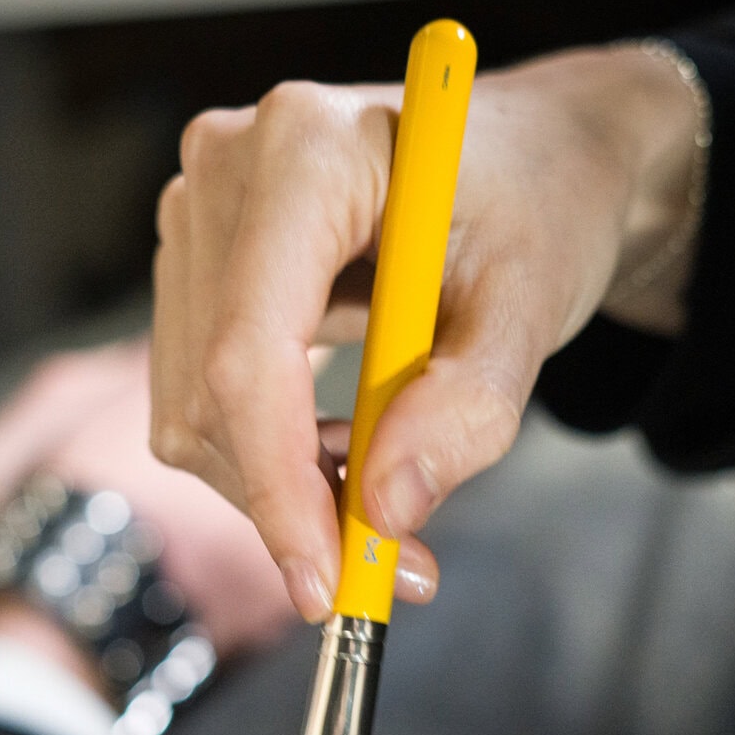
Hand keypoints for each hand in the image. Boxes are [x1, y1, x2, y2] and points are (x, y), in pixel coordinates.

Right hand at [150, 45, 704, 620]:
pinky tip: (352, 454)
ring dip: (284, 487)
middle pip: (211, 393)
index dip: (277, 481)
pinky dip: (273, 457)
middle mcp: (227, 170)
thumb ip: (468, 409)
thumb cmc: (540, 207)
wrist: (532, 159)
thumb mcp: (533, 305)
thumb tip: (385, 510)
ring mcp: (200, 215)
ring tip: (389, 503)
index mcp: (308, 151)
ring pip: (194, 411)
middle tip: (399, 562)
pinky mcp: (196, 263)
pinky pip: (201, 398)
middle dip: (294, 501)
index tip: (325, 583)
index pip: (250, 351)